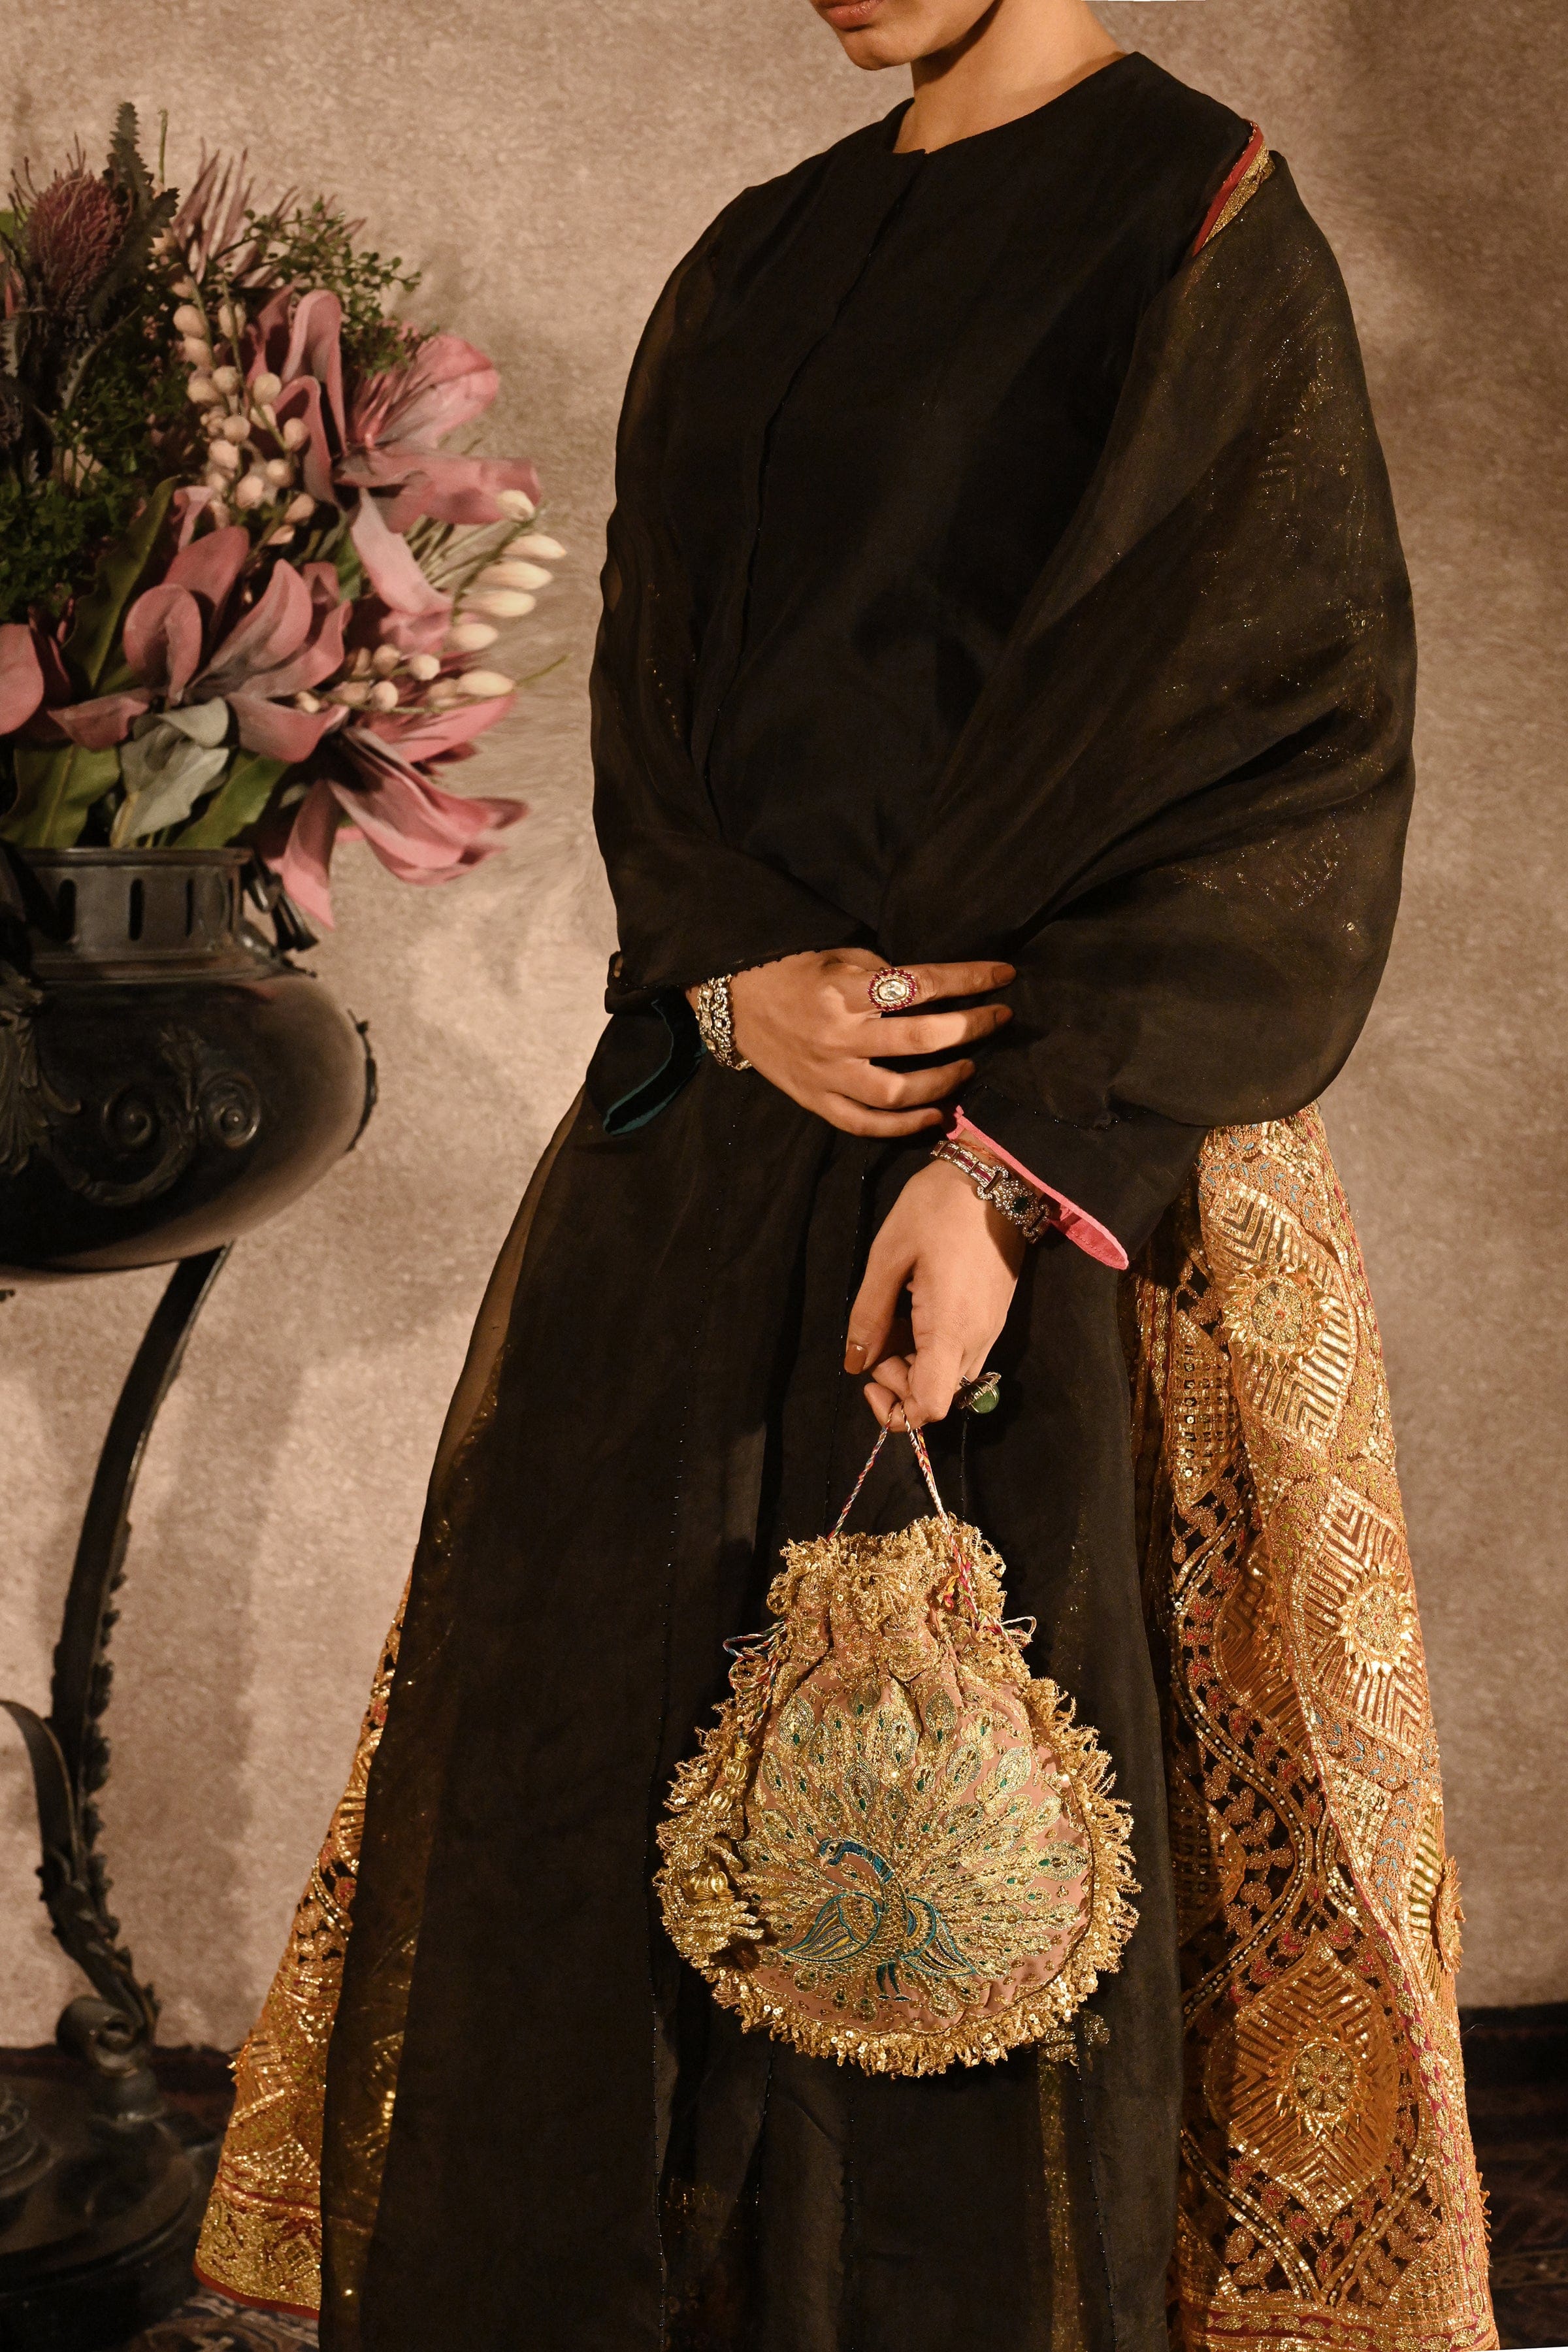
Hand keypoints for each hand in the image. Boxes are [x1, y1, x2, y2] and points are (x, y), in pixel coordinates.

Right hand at [694, 948, 1013, 1137]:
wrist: (733, 1002)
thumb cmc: (792, 972)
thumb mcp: (838, 957)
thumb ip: (883, 975)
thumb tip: (936, 994)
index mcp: (843, 990)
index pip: (919, 985)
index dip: (968, 979)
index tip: (1003, 975)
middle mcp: (837, 1035)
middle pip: (918, 1039)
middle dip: (970, 1028)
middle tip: (998, 1018)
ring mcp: (825, 1074)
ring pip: (896, 1092)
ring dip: (943, 1082)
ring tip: (969, 1067)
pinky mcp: (815, 1100)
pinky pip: (864, 1123)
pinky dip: (904, 1125)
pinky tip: (935, 1113)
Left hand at [843, 1158, 1023, 1426]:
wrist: (997, 1175)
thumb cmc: (937, 1208)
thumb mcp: (888, 1255)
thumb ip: (869, 1315)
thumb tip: (855, 1364)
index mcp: (950, 1328)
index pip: (930, 1407)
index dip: (897, 1410)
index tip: (870, 1377)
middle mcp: (978, 1338)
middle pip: (938, 1397)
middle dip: (898, 1382)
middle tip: (876, 1336)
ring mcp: (991, 1328)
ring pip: (950, 1376)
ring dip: (914, 1364)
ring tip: (893, 1316)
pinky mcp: (994, 1315)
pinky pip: (961, 1352)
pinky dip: (932, 1347)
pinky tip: (914, 1308)